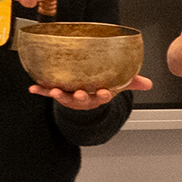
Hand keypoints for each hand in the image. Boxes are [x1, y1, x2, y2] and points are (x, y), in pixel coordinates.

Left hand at [32, 74, 152, 109]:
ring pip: (65, 98)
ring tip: (53, 91)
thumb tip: (149, 83)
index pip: (104, 95)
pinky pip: (48, 91)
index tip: (105, 91)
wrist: (86, 95)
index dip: (104, 94)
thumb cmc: (102, 86)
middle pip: (84, 99)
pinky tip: (32, 88)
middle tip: (80, 93)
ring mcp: (71, 97)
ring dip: (59, 95)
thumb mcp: (119, 84)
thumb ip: (132, 82)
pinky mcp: (59, 93)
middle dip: (81, 97)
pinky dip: (40, 90)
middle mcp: (85, 98)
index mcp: (100, 95)